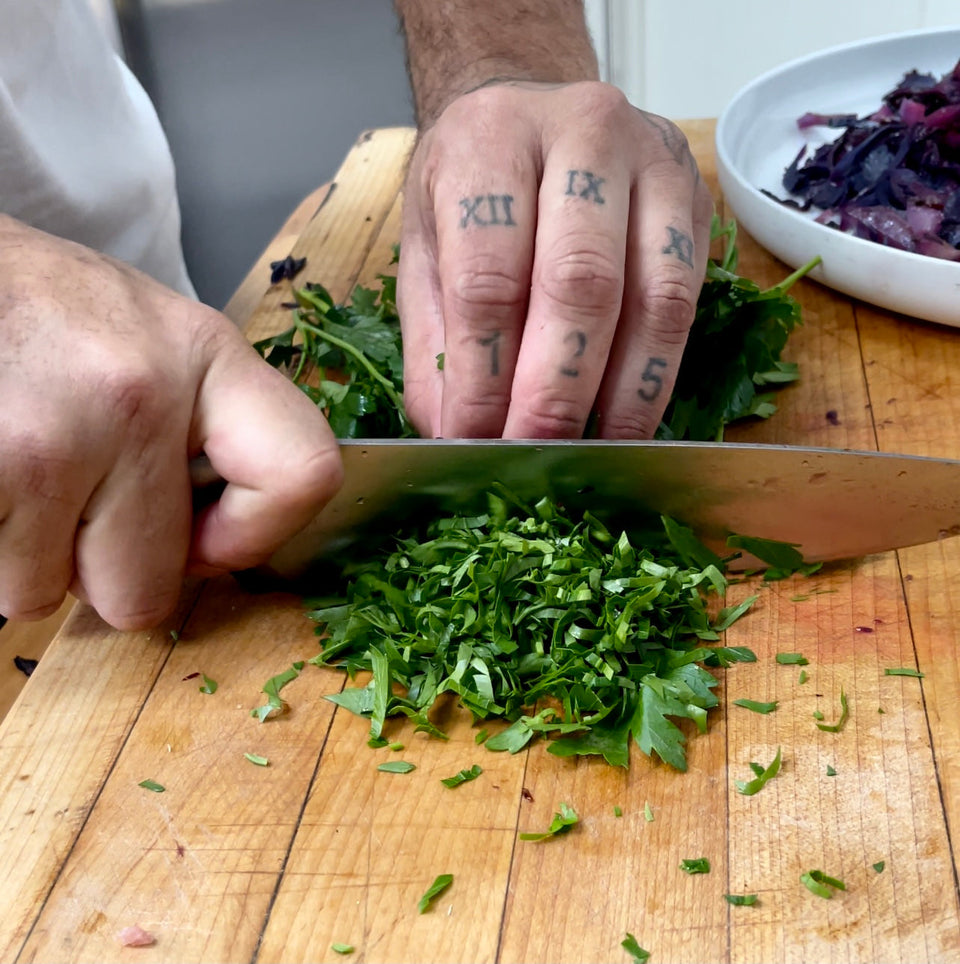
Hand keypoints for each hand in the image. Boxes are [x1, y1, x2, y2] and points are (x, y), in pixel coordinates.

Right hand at [0, 216, 341, 628]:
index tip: (205, 534)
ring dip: (27, 556)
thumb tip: (221, 541)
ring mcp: (48, 441)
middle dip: (103, 568)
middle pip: (148, 590)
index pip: (303, 476)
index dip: (253, 535)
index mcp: (204, 354)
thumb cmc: (43, 311)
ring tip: (18, 471)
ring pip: (45, 595)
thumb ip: (206, 427)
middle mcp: (139, 396)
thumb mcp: (153, 336)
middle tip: (74, 502)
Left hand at [397, 80, 712, 438]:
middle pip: (581, 283)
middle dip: (556, 391)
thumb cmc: (472, 184)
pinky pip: (689, 301)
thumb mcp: (425, 247)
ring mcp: (654, 161)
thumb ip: (433, 339)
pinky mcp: (696, 199)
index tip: (471, 440)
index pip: (488, 276)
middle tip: (533, 456)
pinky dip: (659, 371)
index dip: (482, 374)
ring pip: (655, 296)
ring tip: (592, 453)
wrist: (533, 108)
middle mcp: (583, 133)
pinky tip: (629, 415)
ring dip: (624, 393)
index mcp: (490, 139)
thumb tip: (452, 432)